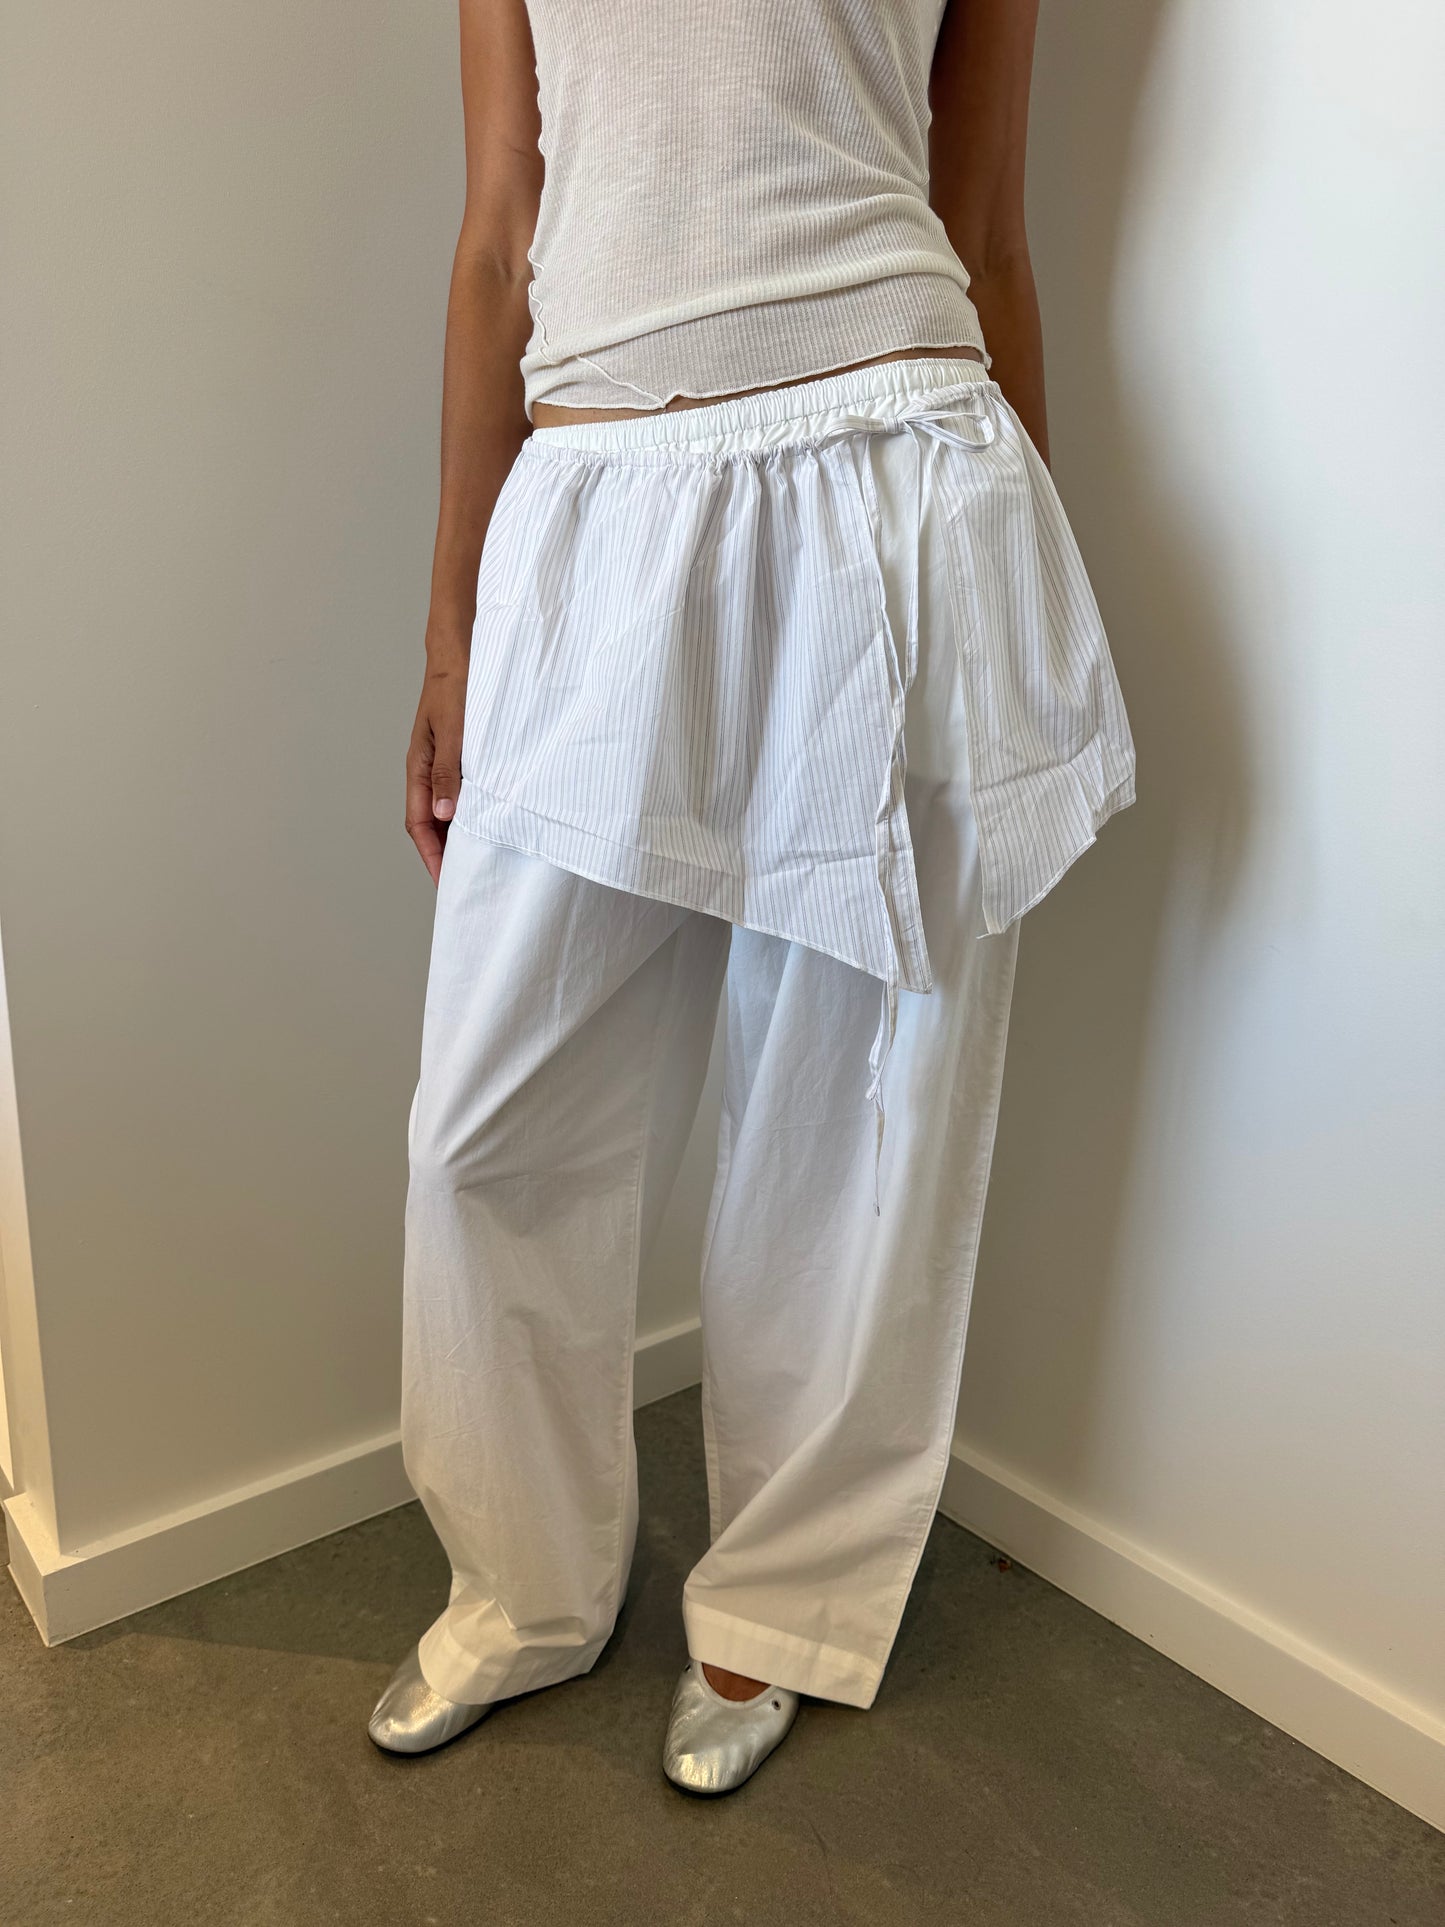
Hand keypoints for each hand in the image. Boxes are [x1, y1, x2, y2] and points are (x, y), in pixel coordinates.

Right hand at [405, 645, 467, 884]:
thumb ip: (450, 772)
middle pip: (432, 824)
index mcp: (419, 767)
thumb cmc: (456, 684)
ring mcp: (445, 763)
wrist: (462, 649)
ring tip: (480, 860)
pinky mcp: (462, 755)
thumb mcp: (455, 730)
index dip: (432, 855)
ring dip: (459, 835)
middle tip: (467, 881)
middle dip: (445, 854)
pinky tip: (490, 821)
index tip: (447, 882)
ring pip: (448, 809)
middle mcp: (429, 769)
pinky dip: (472, 812)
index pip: (420, 823)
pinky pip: (462, 791)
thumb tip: (445, 815)